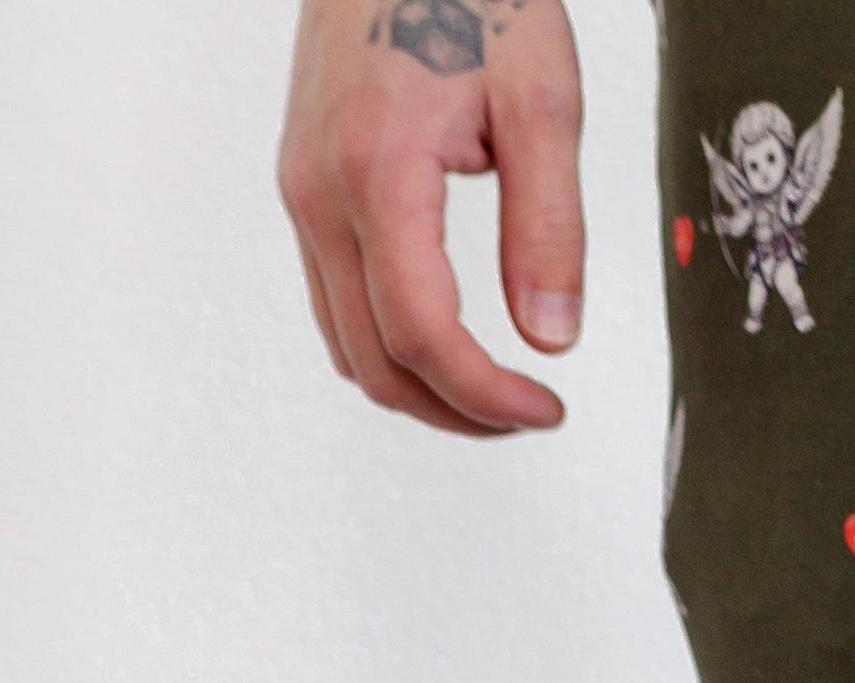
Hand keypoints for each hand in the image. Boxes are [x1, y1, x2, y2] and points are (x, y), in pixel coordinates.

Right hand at [277, 0, 583, 435]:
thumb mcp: (541, 97)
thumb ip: (549, 226)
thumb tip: (553, 338)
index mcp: (378, 173)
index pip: (425, 336)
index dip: (487, 397)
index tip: (546, 411)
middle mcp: (321, 195)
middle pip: (377, 363)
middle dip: (455, 411)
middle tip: (525, 414)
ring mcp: (302, 194)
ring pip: (346, 345)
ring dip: (418, 388)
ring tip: (489, 387)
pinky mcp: (302, 185)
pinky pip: (333, 301)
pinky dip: (385, 342)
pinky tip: (442, 335)